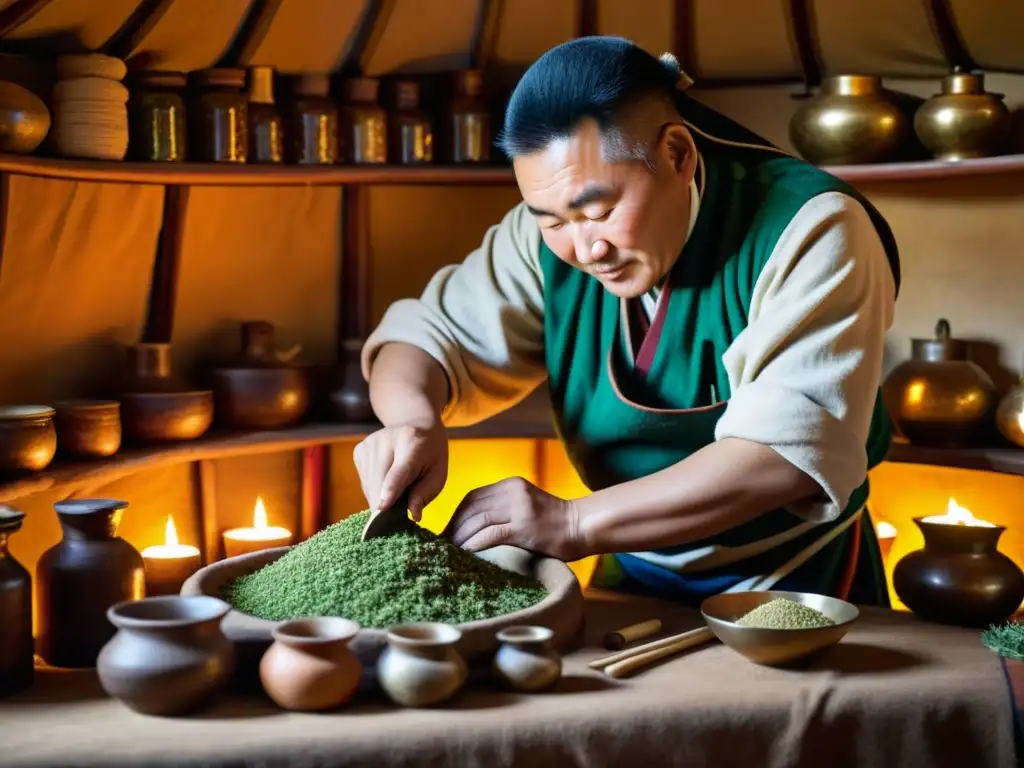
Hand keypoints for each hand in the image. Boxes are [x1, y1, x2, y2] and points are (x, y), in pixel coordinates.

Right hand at [353, 422, 448, 520]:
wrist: (416, 426)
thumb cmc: (430, 455)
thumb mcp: (438, 473)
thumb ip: (425, 493)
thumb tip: (414, 514)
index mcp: (413, 444)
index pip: (398, 471)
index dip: (390, 490)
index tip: (382, 508)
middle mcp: (387, 440)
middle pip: (379, 480)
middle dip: (383, 502)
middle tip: (395, 514)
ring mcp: (370, 443)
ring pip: (369, 484)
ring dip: (379, 496)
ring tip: (395, 490)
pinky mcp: (360, 449)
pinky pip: (364, 481)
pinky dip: (373, 488)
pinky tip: (385, 480)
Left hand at [442, 477, 582, 560]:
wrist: (582, 526)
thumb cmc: (554, 523)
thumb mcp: (525, 504)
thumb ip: (503, 509)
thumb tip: (473, 528)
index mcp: (510, 485)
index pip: (472, 498)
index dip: (456, 516)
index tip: (446, 533)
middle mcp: (511, 491)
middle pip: (471, 508)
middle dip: (454, 527)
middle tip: (442, 546)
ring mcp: (518, 507)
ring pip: (477, 520)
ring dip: (460, 537)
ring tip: (450, 553)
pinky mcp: (523, 526)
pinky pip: (490, 534)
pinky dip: (474, 544)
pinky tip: (465, 554)